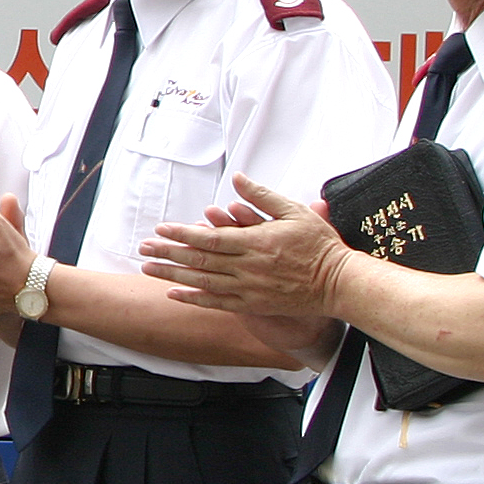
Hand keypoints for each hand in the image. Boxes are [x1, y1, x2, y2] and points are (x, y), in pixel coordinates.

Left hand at [140, 173, 349, 320]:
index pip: (210, 238)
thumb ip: (262, 196)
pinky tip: (174, 293)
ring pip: (202, 282)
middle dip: (168, 252)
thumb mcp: (295, 212)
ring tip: (147, 268)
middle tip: (143, 247)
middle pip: (199, 260)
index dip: (182, 234)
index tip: (161, 229)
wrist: (340, 282)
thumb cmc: (320, 245)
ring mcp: (249, 289)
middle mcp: (248, 267)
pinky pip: (217, 303)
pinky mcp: (254, 305)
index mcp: (256, 242)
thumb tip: (237, 178)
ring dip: (172, 274)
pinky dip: (193, 298)